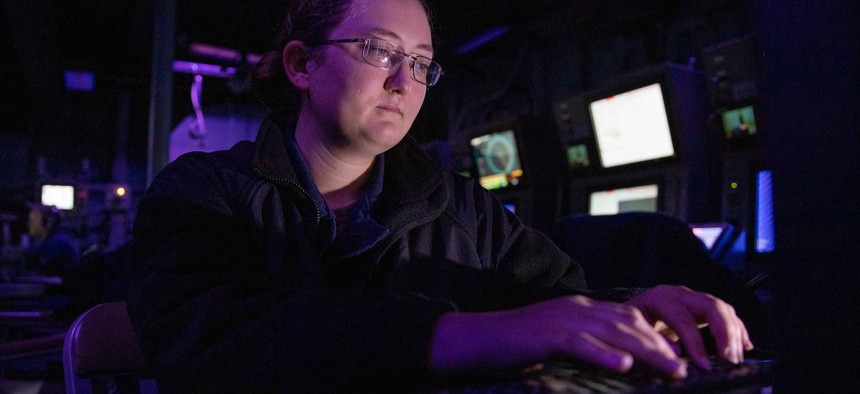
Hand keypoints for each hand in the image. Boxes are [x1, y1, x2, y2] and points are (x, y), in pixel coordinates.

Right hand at [430, 295, 688, 378]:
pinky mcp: (546, 335)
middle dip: (661, 345)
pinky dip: (605, 354)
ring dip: (647, 351)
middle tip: (685, 368)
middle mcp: (577, 309)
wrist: (474, 339)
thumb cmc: (514, 346)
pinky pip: (581, 344)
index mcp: (580, 309)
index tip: (679, 356)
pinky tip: (624, 365)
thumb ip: (586, 345)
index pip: (628, 317)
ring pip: (614, 332)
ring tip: (671, 369)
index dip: (656, 336)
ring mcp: (562, 320)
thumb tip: (619, 363)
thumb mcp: (556, 341)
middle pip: (629, 323)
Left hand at [625, 285, 753, 369]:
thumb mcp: (633, 331)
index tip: (703, 365)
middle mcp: (680, 294)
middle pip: (710, 306)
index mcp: (660, 299)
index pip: (683, 318)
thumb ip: (652, 341)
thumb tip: (675, 357)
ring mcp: (693, 298)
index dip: (695, 342)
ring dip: (733, 334)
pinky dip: (738, 329)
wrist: (625, 313)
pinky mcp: (703, 306)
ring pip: (722, 309)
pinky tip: (744, 346)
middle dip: (724, 333)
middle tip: (729, 358)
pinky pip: (727, 314)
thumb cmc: (629, 324)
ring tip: (735, 358)